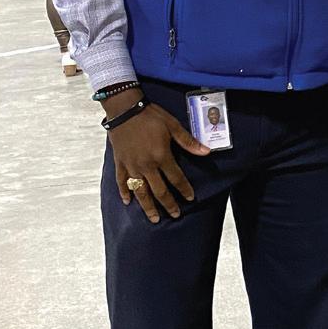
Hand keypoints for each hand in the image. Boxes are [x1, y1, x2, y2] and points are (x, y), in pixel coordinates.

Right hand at [106, 89, 209, 222]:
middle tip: (175, 215)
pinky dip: (124, 192)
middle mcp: (146, 165)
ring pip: (140, 191)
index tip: (190, 198)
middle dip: (168, 204)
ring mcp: (132, 166)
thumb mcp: (173, 126)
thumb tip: (206, 152)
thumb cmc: (151, 116)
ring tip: (154, 218)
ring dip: (147, 207)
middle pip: (159, 190)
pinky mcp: (120, 163)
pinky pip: (121, 182)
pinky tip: (127, 202)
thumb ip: (188, 142)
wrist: (125, 110)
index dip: (184, 189)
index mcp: (161, 156)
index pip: (176, 178)